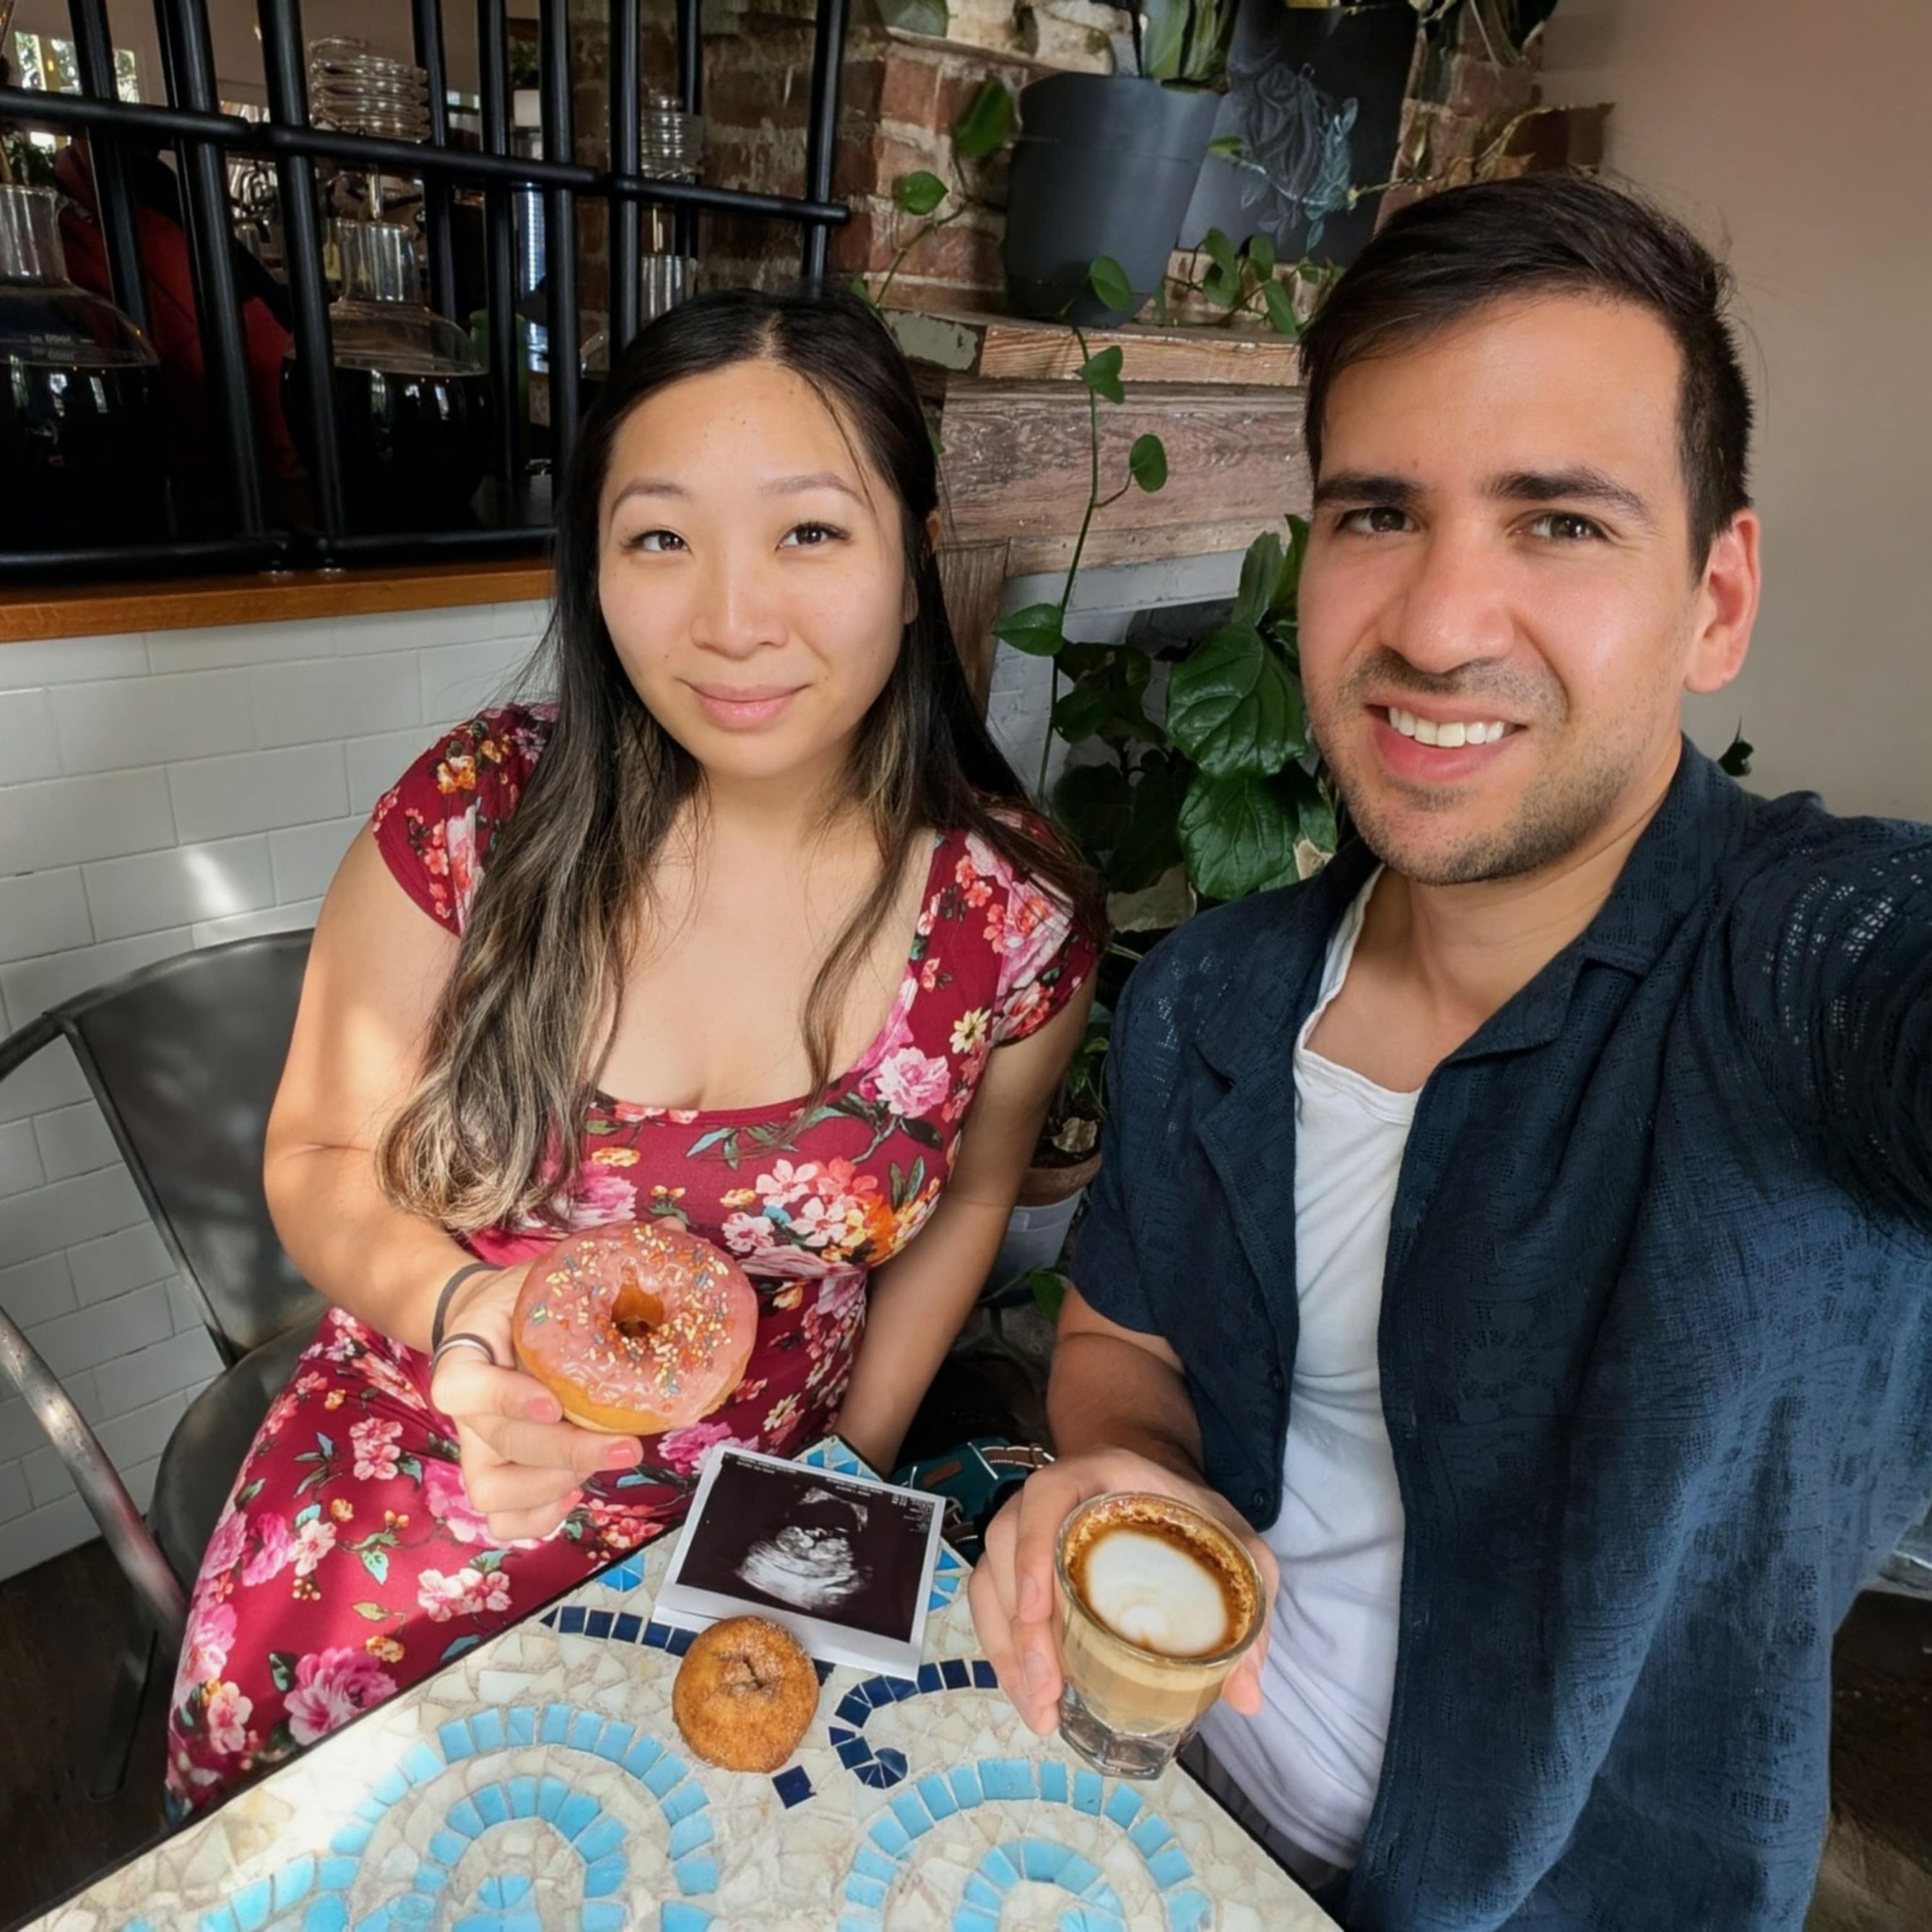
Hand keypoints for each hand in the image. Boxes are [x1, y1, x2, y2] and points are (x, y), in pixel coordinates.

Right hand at [427, 1262, 642, 1542]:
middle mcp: (466, 1410)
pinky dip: (538, 1518)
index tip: (552, 1401)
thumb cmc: (522, 1299)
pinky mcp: (493, 1470)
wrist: (484, 1321)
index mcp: (465, 1354)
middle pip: (500, 1446)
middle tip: (626, 1446)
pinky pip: (501, 1518)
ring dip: (553, 1488)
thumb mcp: (544, 1272)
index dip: (504, 1399)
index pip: (461, 1387)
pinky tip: (577, 1491)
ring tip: (602, 1463)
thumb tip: (670, 1231)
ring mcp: (477, 1445)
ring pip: (492, 1493)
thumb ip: (594, 1260)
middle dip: (567, 1451)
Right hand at [966, 1446, 1278, 1736]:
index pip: (1044, 1497)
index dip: (1032, 1551)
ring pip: (990, 1583)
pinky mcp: (1017, 1564)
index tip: (1041, 1613)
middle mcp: (1046, 1497)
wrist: (1152, 1485)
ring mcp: (1024, 1529)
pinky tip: (1029, 1694)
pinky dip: (1003, 1651)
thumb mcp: (1233, 1539)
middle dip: (1019, 1629)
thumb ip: (1251, 1595)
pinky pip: (991, 1603)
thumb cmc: (1188, 1511)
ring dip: (1006, 1650)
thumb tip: (1249, 1694)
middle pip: (1004, 1550)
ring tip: (1039, 1710)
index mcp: (1094, 1475)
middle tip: (1048, 1691)